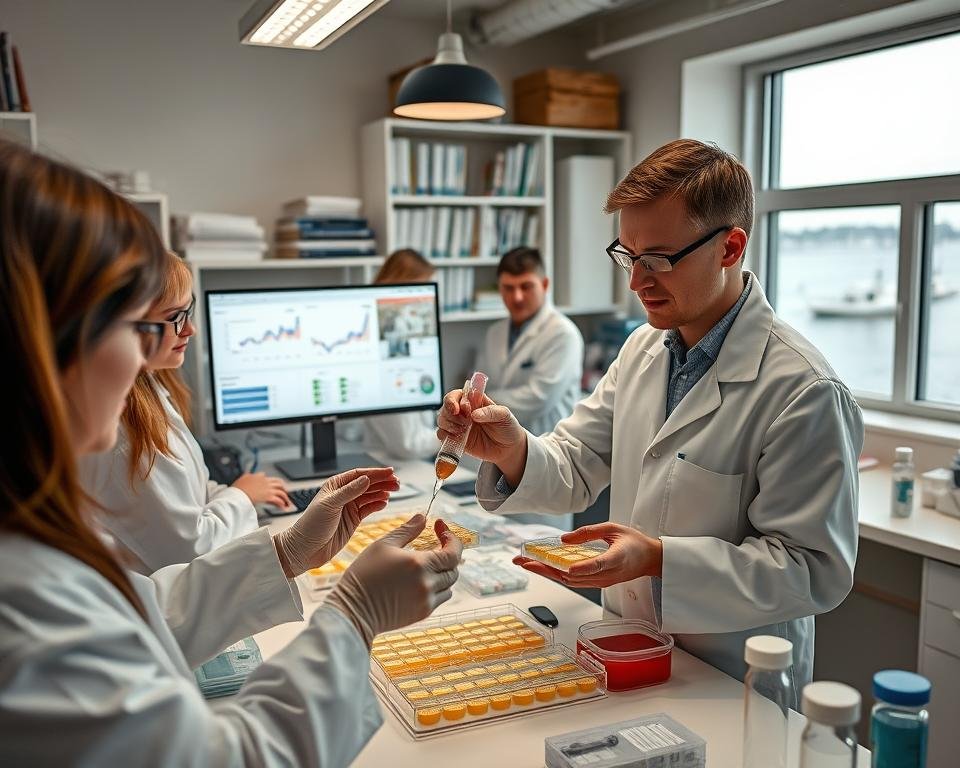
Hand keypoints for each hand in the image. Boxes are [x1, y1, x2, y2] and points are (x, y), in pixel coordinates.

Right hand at [232, 472, 290, 507]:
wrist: (238, 493)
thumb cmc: (238, 488)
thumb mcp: (242, 478)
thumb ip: (246, 476)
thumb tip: (247, 474)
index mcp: (258, 476)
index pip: (267, 476)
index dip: (271, 481)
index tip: (272, 484)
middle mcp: (265, 481)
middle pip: (278, 483)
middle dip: (282, 488)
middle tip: (284, 492)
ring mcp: (268, 489)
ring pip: (281, 491)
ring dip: (285, 497)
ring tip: (286, 502)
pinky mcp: (268, 496)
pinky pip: (278, 500)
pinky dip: (281, 503)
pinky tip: (282, 506)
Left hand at [272, 467, 398, 577]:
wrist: (305, 549)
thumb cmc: (311, 525)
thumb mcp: (330, 505)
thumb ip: (349, 492)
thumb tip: (366, 479)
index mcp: (335, 486)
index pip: (359, 475)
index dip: (375, 473)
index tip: (390, 472)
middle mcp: (343, 494)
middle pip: (367, 484)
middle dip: (382, 482)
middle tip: (397, 482)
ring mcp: (348, 507)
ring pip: (370, 495)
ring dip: (382, 492)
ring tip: (394, 491)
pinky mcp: (353, 520)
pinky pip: (368, 509)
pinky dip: (377, 504)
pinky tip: (385, 502)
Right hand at [325, 515, 462, 647]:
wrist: (354, 611)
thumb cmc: (364, 576)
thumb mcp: (383, 545)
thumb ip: (407, 530)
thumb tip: (423, 517)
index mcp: (419, 564)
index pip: (453, 552)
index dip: (452, 538)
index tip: (440, 528)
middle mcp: (427, 584)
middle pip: (454, 568)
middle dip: (447, 554)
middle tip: (434, 545)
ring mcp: (426, 601)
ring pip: (449, 584)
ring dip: (443, 572)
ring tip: (426, 564)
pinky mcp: (423, 613)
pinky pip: (440, 598)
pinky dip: (437, 587)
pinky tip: (420, 580)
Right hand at [437, 389, 526, 484]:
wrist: (508, 449)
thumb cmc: (507, 427)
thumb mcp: (505, 415)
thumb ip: (491, 412)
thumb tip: (475, 414)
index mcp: (474, 402)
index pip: (457, 394)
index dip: (454, 400)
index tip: (460, 408)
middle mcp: (464, 412)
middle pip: (446, 407)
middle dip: (451, 414)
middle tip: (466, 422)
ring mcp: (459, 425)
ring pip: (442, 420)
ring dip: (448, 425)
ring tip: (463, 430)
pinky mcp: (456, 439)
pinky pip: (442, 435)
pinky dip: (445, 436)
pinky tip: (457, 438)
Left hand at [513, 523, 663, 588]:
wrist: (649, 560)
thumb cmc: (634, 543)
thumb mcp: (614, 528)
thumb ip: (590, 532)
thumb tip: (564, 540)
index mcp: (616, 559)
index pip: (597, 566)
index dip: (582, 568)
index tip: (568, 568)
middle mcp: (607, 575)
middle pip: (573, 577)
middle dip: (545, 570)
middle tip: (523, 562)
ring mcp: (601, 582)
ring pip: (570, 582)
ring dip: (547, 573)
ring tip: (527, 564)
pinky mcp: (597, 583)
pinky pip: (574, 581)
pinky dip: (557, 575)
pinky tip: (544, 568)